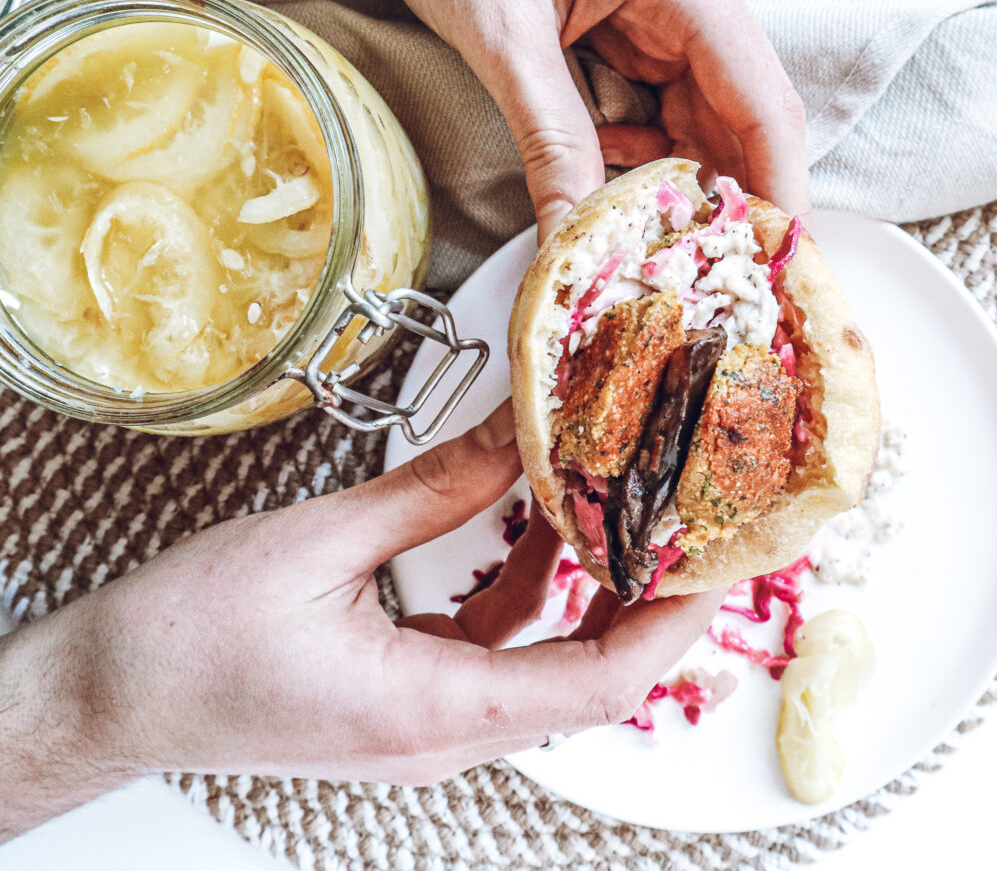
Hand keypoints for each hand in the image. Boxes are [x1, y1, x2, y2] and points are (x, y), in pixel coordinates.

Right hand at [0, 400, 720, 836]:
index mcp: (428, 710)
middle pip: (586, 675)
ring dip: (581, 585)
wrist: (111, 696)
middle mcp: (440, 733)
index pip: (597, 683)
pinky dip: (523, 588)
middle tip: (680, 517)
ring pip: (542, 659)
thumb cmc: (188, 637)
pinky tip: (527, 525)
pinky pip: (491, 648)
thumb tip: (515, 432)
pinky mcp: (405, 697)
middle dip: (644, 597)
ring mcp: (424, 721)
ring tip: (612, 503)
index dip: (671, 623)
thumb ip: (433, 489)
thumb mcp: (318, 544)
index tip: (716, 562)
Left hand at [88, 0, 809, 232]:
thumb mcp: (503, 35)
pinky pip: (657, 102)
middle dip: (723, 193)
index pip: (760, 96)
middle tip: (697, 269)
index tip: (774, 258)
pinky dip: (638, 147)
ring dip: (674, 176)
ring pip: (698, 114)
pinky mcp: (628, 25)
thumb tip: (577, 236)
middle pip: (737, 114)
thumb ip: (549, 136)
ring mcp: (660, 8)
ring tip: (638, 230)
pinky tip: (599, 165)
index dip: (777, 182)